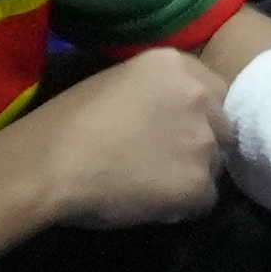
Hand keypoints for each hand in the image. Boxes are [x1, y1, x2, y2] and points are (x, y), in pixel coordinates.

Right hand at [3, 42, 232, 229]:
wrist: (49, 163)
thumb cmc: (67, 122)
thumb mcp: (117, 84)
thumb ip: (155, 93)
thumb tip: (169, 118)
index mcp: (176, 65)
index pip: (214, 93)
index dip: (195, 118)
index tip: (171, 133)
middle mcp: (200, 96)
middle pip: (221, 128)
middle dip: (198, 145)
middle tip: (162, 162)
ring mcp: (202, 140)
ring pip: (214, 166)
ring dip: (190, 176)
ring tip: (150, 185)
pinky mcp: (197, 183)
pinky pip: (204, 200)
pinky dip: (182, 207)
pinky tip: (150, 204)